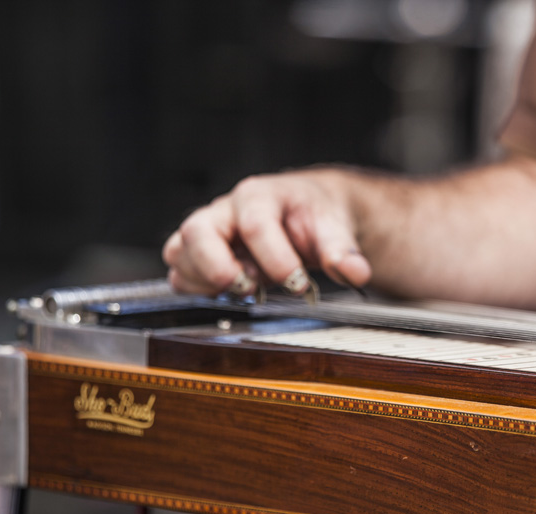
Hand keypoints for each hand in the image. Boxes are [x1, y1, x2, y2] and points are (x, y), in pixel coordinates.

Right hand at [162, 170, 371, 295]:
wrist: (304, 208)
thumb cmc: (312, 214)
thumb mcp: (334, 226)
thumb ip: (342, 250)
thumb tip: (355, 272)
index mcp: (260, 197)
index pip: (256, 225)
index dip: (275, 259)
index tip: (298, 283)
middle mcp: (225, 211)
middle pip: (197, 233)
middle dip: (220, 268)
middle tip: (252, 289)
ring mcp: (208, 232)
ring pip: (180, 253)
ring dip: (206, 281)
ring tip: (246, 291)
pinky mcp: (199, 255)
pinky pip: (180, 272)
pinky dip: (197, 289)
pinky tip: (229, 295)